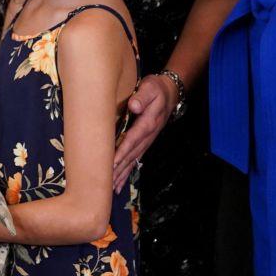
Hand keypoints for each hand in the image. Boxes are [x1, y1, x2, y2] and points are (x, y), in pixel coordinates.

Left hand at [112, 73, 176, 191]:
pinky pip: (135, 159)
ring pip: (133, 160)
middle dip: (119, 168)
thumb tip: (134, 106)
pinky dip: (127, 172)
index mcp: (148, 123)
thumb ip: (142, 97)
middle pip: (131, 154)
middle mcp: (148, 135)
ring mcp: (147, 141)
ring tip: (112, 188)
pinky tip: (119, 183)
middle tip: (106, 181)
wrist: (169, 93)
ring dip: (122, 174)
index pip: (132, 139)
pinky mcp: (144, 143)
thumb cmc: (156, 88)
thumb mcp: (150, 88)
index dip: (122, 151)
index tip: (111, 162)